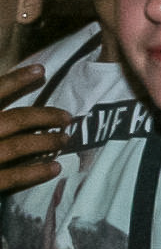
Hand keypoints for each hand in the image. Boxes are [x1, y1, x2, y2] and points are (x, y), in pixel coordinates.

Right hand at [0, 63, 70, 194]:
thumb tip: (2, 96)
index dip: (15, 80)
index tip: (40, 70)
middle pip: (14, 120)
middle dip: (44, 116)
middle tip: (67, 117)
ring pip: (19, 146)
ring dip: (47, 141)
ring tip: (65, 139)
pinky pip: (13, 178)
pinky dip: (36, 172)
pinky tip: (54, 167)